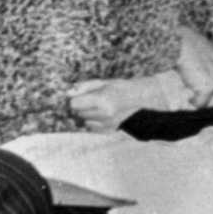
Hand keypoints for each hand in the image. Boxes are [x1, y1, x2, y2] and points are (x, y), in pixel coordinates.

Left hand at [66, 71, 192, 129]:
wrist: (144, 101)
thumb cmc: (124, 88)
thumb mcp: (105, 82)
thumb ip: (85, 87)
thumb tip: (68, 92)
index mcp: (102, 100)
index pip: (73, 104)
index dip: (76, 99)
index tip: (82, 95)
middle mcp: (103, 114)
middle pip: (77, 113)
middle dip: (82, 106)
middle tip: (94, 99)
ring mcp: (107, 124)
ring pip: (84, 121)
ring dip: (88, 115)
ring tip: (101, 107)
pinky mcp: (110, 131)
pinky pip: (92, 128)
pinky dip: (94, 122)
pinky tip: (105, 115)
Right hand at [173, 27, 212, 105]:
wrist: (184, 43)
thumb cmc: (199, 49)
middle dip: (211, 101)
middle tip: (199, 89)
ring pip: (212, 106)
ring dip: (201, 102)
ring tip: (194, 88)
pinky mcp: (209, 87)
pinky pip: (201, 104)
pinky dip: (193, 101)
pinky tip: (189, 91)